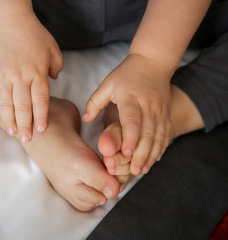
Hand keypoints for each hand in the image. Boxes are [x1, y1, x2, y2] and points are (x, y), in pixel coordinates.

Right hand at [0, 13, 62, 141]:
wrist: (10, 22)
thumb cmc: (34, 35)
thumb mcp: (53, 50)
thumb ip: (56, 67)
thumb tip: (53, 81)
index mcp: (37, 73)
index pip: (40, 101)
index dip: (41, 117)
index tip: (41, 130)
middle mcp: (20, 77)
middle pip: (23, 106)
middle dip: (25, 125)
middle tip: (27, 139)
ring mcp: (3, 75)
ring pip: (6, 103)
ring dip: (9, 119)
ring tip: (12, 133)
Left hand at [83, 54, 171, 174]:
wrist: (153, 62)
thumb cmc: (126, 74)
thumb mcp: (107, 84)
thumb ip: (95, 101)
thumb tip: (86, 118)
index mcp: (131, 98)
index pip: (132, 120)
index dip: (130, 137)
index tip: (127, 153)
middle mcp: (148, 105)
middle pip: (147, 132)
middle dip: (141, 154)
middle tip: (134, 171)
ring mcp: (159, 110)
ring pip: (158, 136)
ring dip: (151, 154)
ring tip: (143, 170)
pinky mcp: (166, 113)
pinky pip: (165, 133)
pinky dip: (161, 147)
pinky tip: (155, 159)